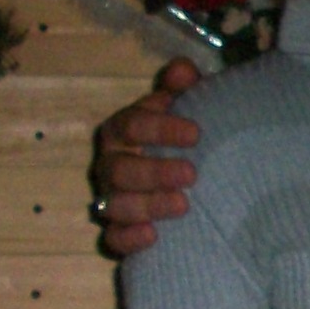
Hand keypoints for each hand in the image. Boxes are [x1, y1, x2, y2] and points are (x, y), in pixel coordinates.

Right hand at [90, 57, 204, 256]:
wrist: (195, 180)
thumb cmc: (186, 140)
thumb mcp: (189, 108)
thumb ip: (184, 87)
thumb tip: (183, 69)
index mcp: (124, 131)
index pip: (131, 125)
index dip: (159, 128)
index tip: (196, 134)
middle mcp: (113, 164)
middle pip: (118, 169)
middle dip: (153, 171)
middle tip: (192, 174)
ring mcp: (113, 199)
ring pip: (115, 205)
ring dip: (147, 205)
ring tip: (184, 205)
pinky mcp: (121, 231)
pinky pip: (112, 239)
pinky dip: (128, 239)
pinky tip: (152, 236)